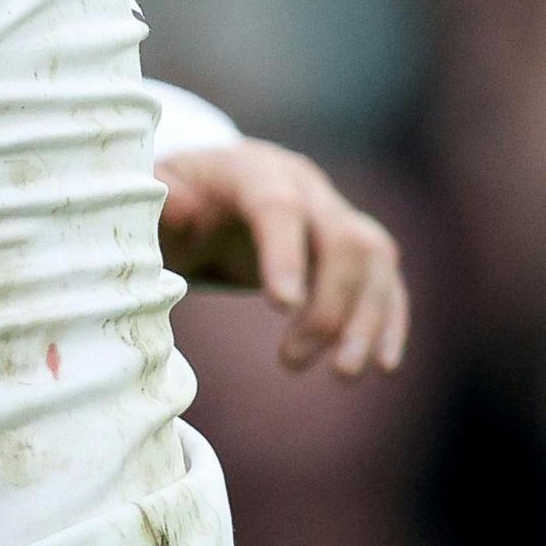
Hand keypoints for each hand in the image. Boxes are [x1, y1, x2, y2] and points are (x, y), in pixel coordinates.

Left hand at [157, 138, 407, 378]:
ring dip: (366, 320)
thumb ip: (160, 203)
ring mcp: (338, 212)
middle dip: (329, 305)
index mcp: (253, 170)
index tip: (280, 307)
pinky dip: (389, 320)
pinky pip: (387, 279)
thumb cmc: (178, 198)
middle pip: (342, 239)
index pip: (279, 207)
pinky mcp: (357, 245)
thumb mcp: (156, 197)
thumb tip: (173, 206)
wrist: (210, 183)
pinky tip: (383, 364)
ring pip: (375, 260)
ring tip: (343, 374)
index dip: (284, 255)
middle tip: (292, 361)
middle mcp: (307, 185)